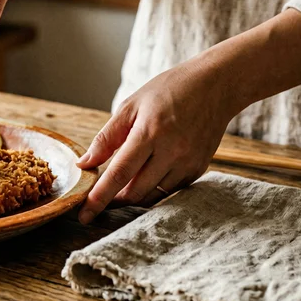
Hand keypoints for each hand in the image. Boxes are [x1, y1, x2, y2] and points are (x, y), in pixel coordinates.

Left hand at [74, 8, 300, 223]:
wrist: (216, 85)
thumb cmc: (169, 90)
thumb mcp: (131, 105)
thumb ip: (107, 138)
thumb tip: (85, 164)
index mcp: (150, 132)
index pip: (119, 173)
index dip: (99, 197)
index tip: (84, 215)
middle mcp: (172, 151)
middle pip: (136, 192)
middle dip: (114, 199)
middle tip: (100, 195)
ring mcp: (188, 162)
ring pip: (153, 195)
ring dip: (134, 196)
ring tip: (121, 185)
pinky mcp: (198, 169)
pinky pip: (170, 190)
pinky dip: (153, 188)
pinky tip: (146, 175)